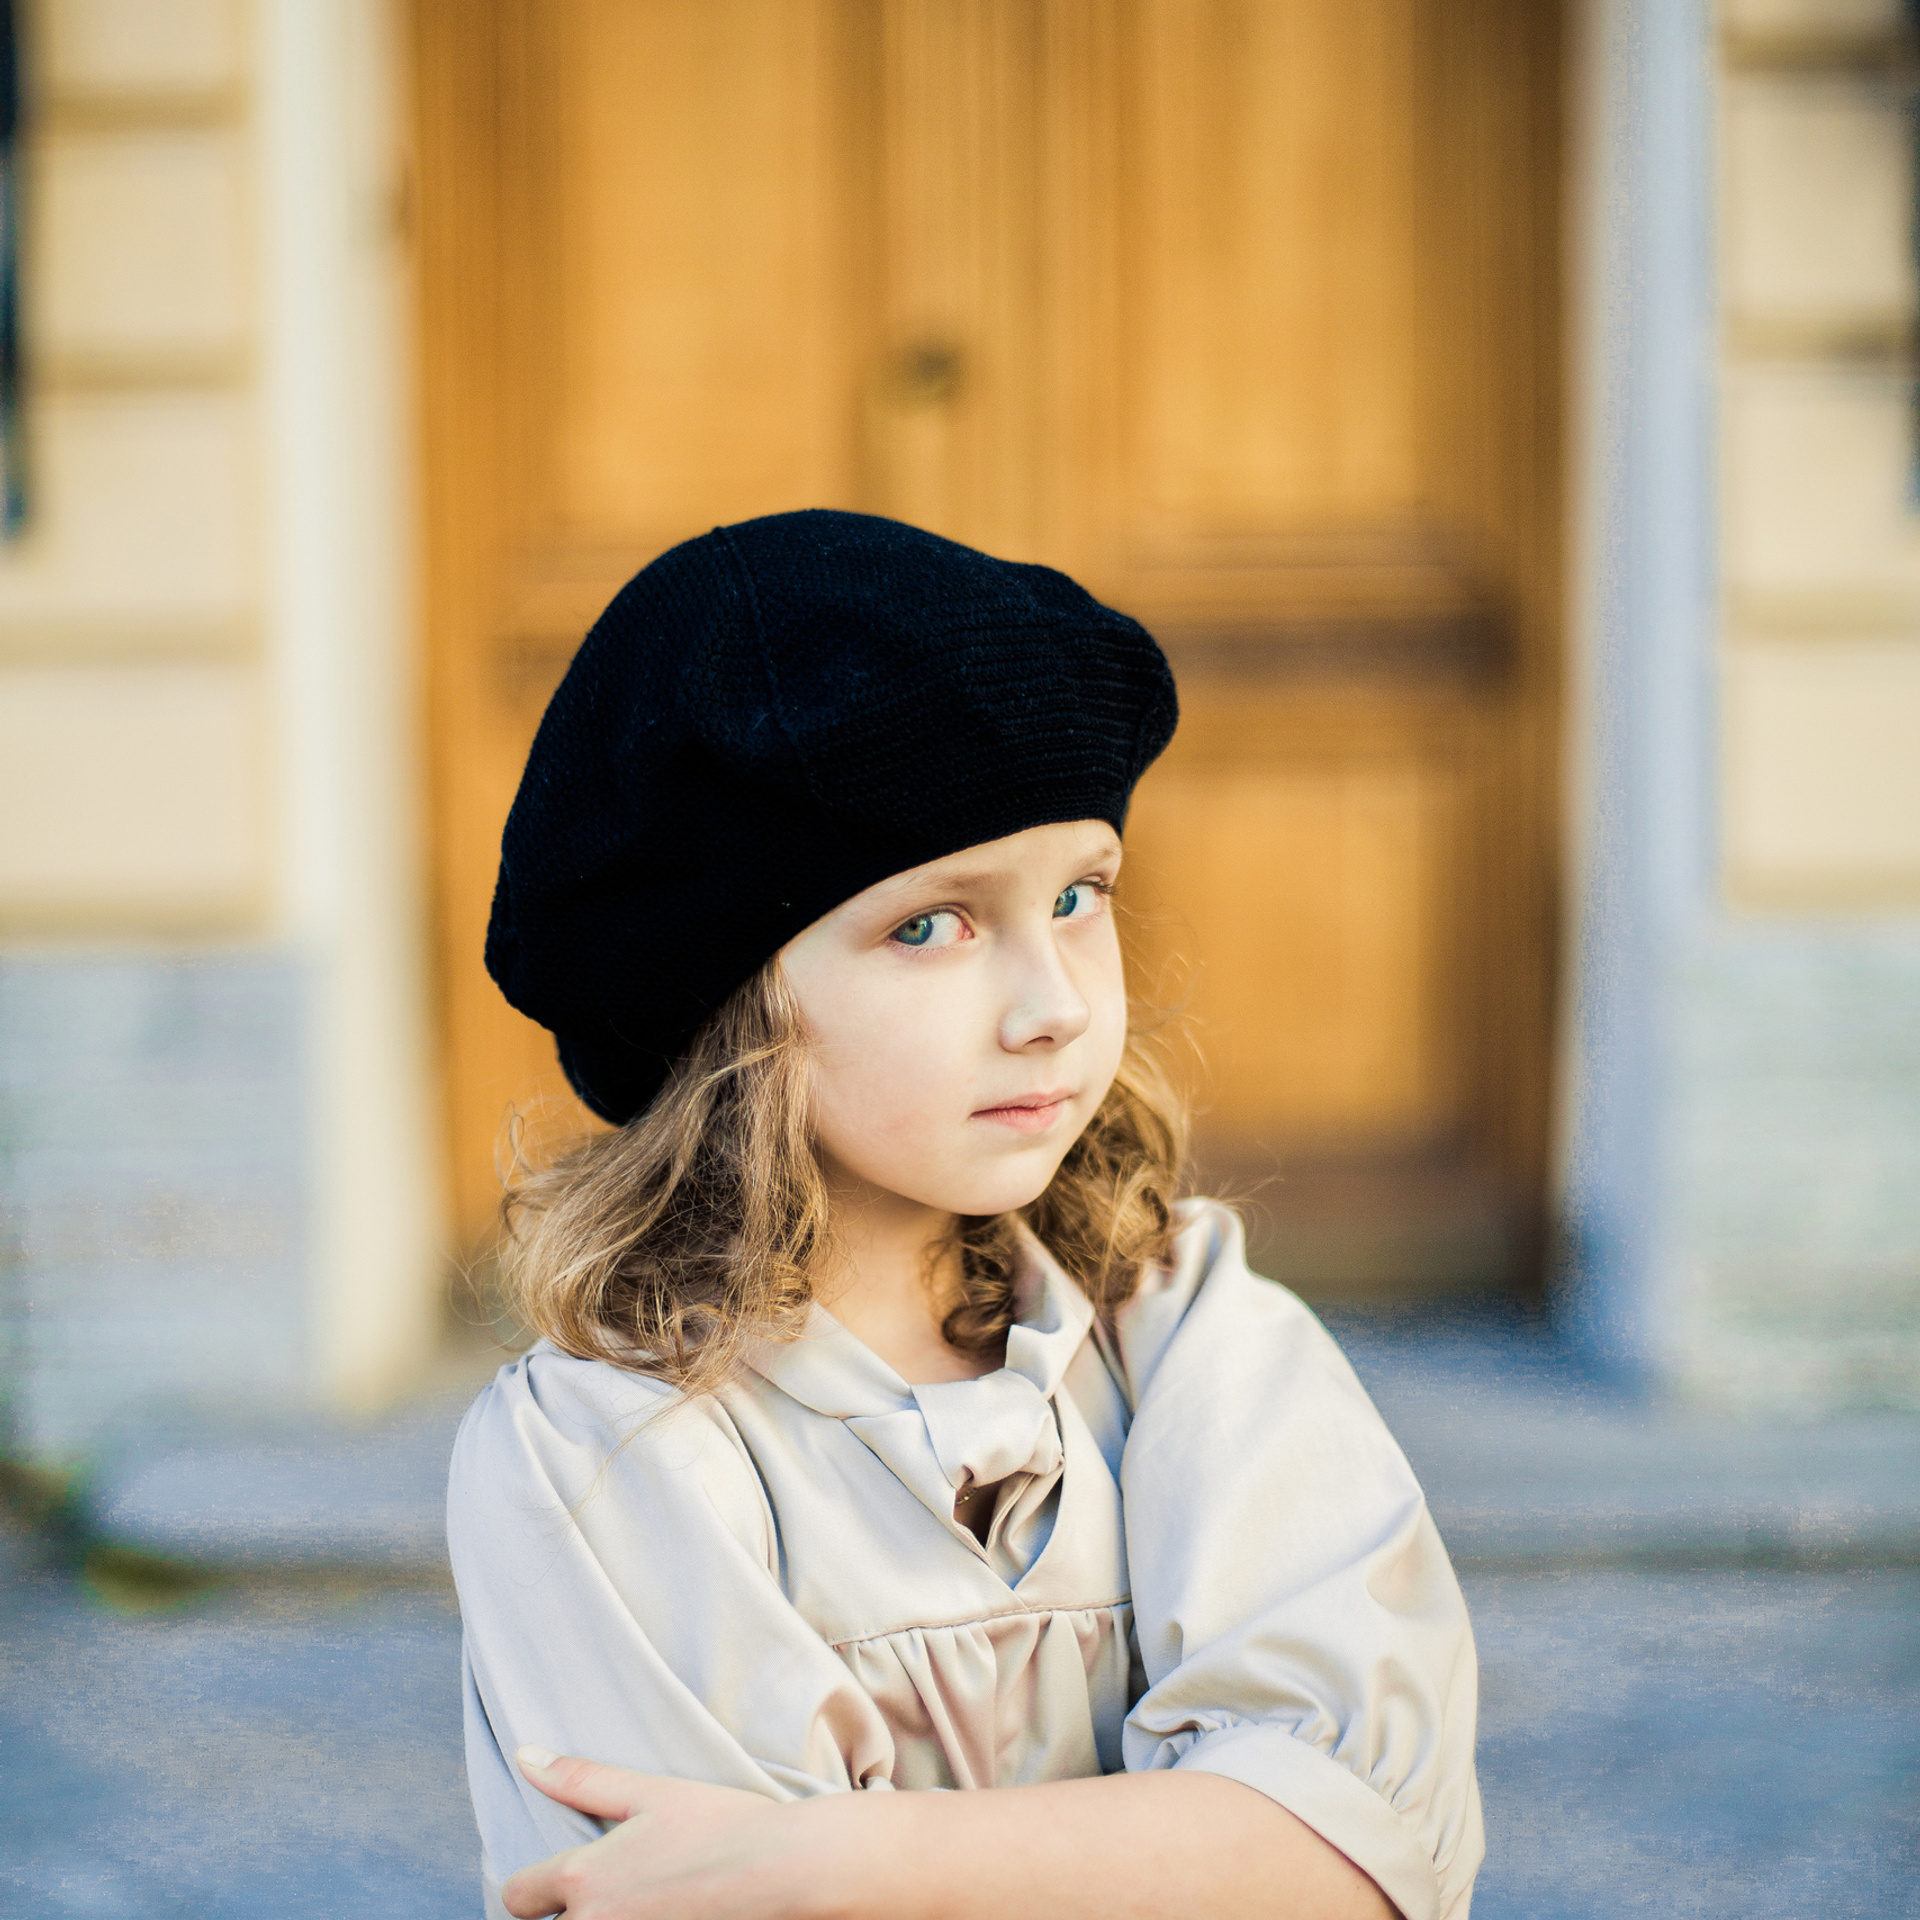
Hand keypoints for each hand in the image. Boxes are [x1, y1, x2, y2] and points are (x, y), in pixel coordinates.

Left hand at [502, 1747, 877, 1919]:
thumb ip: (580, 1780)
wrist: (784, 1870)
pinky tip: (659, 1914)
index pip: (516, 1898)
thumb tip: (525, 1756)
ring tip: (633, 1904)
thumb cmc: (722, 1825)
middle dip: (568, 1914)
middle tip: (611, 1894)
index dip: (532, 1889)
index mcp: (584, 1877)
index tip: (555, 1883)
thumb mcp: (649, 1793)